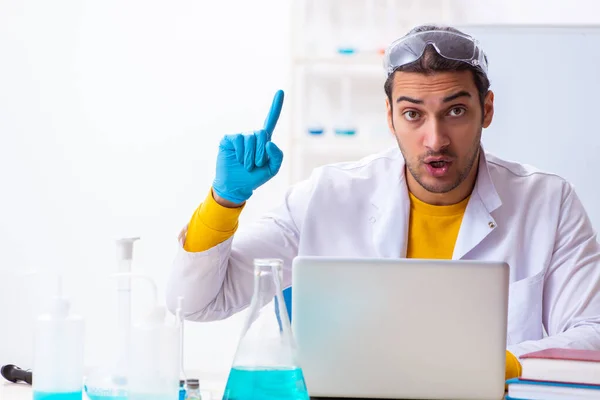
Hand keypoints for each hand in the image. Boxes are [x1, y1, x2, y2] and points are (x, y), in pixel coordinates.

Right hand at [212, 90, 284, 204]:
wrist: (237, 186)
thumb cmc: (254, 178)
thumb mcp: (272, 169)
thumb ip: (278, 156)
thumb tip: (270, 142)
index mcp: (264, 141)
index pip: (271, 121)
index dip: (276, 107)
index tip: (280, 92)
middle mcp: (252, 136)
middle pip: (262, 133)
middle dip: (261, 152)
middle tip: (256, 164)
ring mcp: (239, 137)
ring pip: (250, 138)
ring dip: (251, 156)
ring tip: (247, 165)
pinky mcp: (228, 140)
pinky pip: (238, 140)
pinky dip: (242, 153)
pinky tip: (239, 160)